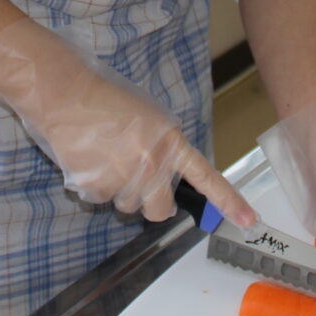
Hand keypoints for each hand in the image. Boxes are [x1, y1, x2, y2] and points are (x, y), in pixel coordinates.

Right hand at [0, 19, 255, 226]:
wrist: (65, 93)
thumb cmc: (104, 99)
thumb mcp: (146, 117)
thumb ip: (160, 146)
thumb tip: (163, 175)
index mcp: (169, 141)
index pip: (205, 177)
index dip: (228, 202)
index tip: (249, 222)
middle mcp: (151, 162)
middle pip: (160, 209)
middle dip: (149, 202)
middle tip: (134, 179)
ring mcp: (124, 177)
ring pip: (127, 207)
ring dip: (118, 191)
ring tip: (104, 157)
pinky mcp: (96, 185)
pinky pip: (99, 200)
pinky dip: (93, 186)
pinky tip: (87, 160)